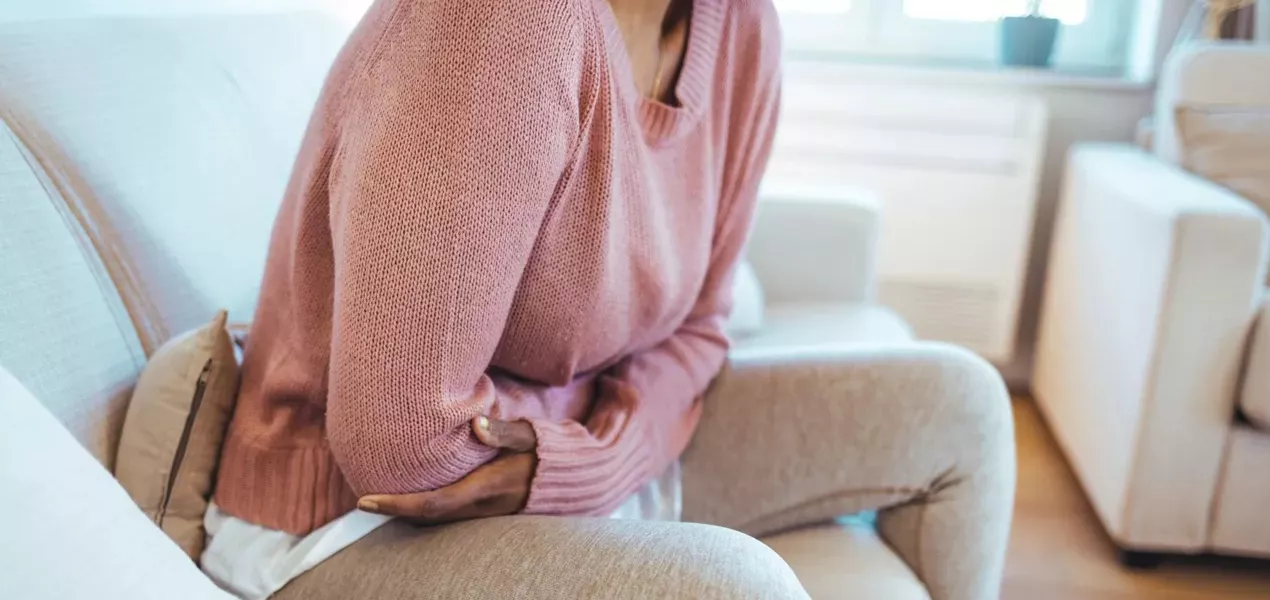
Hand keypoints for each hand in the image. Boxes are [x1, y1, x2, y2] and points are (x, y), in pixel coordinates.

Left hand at [356, 416, 537, 524]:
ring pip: (436, 518)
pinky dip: (424, 507)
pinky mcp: (485, 510)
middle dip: (394, 511)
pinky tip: (414, 492)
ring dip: (407, 510)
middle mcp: (480, 507)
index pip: (432, 504)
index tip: (365, 501)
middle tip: (363, 500)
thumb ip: (504, 431)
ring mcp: (483, 512)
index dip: (396, 505)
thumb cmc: (549, 454)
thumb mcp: (530, 436)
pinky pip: (447, 513)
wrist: (574, 480)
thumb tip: (476, 423)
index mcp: (485, 489)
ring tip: (380, 495)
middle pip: (426, 517)